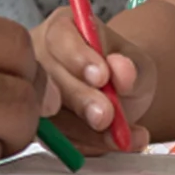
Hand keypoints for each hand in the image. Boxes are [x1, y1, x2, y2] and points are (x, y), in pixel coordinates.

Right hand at [32, 5, 155, 153]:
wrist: (123, 95)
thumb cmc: (124, 69)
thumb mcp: (137, 62)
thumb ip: (131, 66)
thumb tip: (122, 70)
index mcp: (61, 29)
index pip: (59, 37)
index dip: (78, 57)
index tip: (102, 76)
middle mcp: (40, 60)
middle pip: (50, 79)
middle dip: (81, 99)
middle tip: (107, 115)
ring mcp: (37, 95)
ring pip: (52, 117)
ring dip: (88, 131)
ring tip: (122, 135)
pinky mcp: (40, 128)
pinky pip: (59, 141)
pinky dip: (89, 145)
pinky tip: (115, 143)